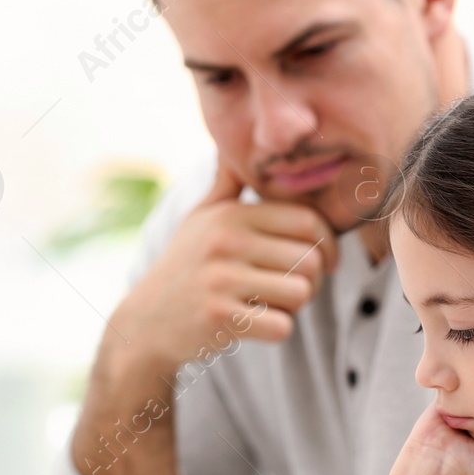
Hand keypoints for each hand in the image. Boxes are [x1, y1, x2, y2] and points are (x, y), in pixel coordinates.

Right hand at [110, 161, 339, 374]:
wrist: (145, 323)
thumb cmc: (184, 267)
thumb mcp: (198, 219)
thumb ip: (226, 184)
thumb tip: (230, 145)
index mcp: (230, 215)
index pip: (307, 221)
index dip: (328, 244)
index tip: (326, 262)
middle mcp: (226, 241)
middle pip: (310, 260)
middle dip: (311, 281)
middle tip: (288, 290)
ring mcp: (221, 279)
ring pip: (300, 293)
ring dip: (293, 307)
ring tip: (268, 304)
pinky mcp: (220, 317)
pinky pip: (281, 326)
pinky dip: (275, 330)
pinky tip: (253, 324)